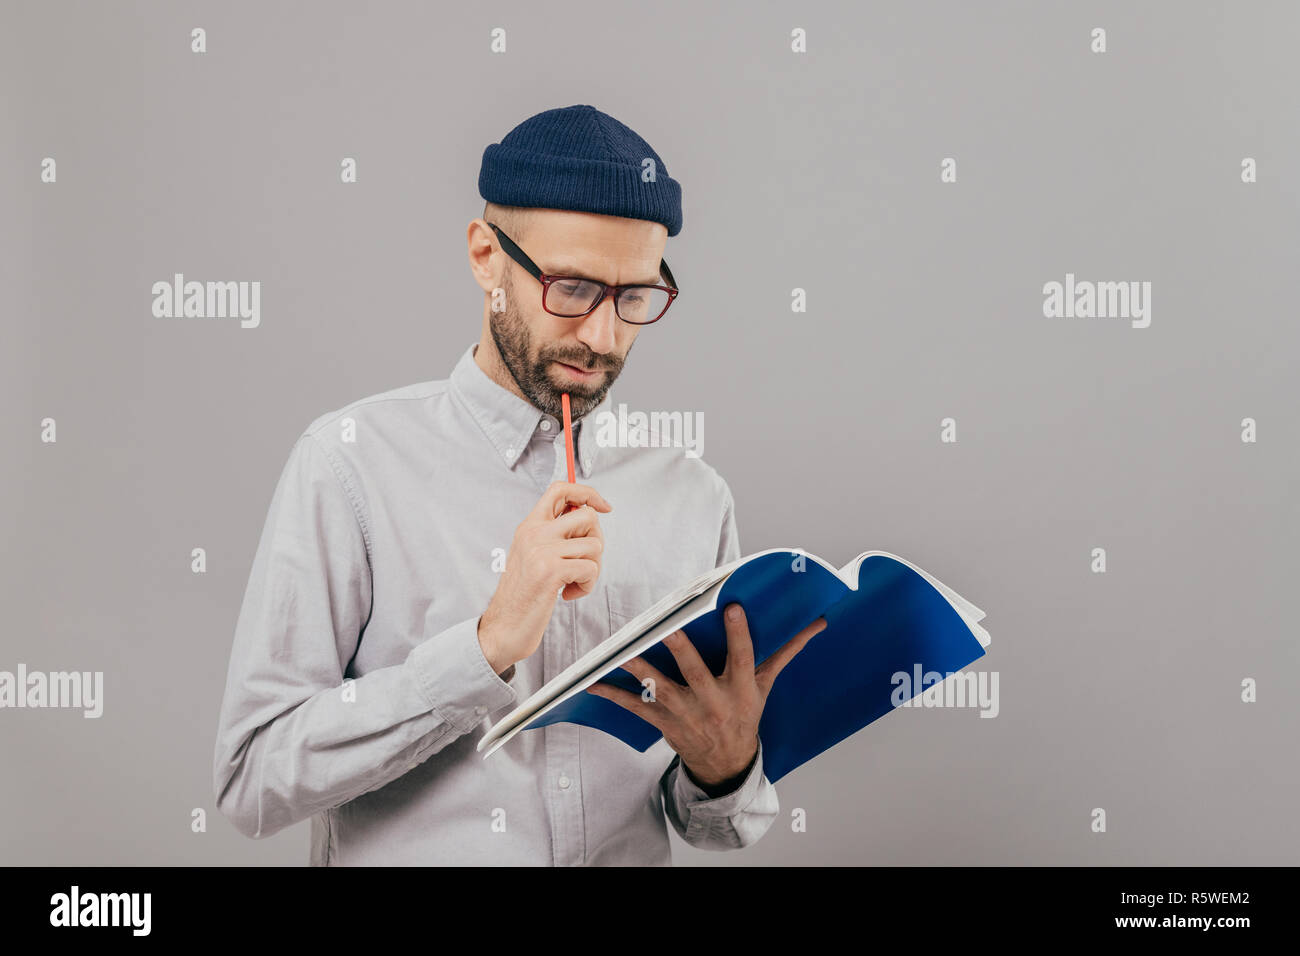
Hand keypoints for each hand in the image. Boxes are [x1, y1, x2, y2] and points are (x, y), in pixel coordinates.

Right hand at [479, 481, 612, 674]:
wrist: (503, 627)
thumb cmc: (522, 596)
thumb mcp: (532, 555)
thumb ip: (554, 535)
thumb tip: (589, 517)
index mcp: (529, 526)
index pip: (560, 489)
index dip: (587, 493)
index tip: (603, 506)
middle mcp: (534, 532)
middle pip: (587, 516)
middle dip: (596, 541)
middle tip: (583, 562)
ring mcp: (541, 549)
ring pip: (594, 544)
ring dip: (592, 569)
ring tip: (572, 582)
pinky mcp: (551, 570)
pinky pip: (591, 568)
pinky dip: (587, 585)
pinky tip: (568, 594)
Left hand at [586, 602, 826, 794]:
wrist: (726, 764)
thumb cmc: (745, 715)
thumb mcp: (765, 685)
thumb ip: (786, 651)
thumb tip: (816, 623)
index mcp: (740, 688)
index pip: (742, 657)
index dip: (738, 633)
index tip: (731, 607)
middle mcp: (713, 701)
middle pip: (696, 671)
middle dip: (682, 650)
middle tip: (669, 626)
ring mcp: (686, 713)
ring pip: (661, 686)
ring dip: (640, 669)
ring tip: (622, 649)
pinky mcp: (664, 721)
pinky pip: (636, 706)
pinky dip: (614, 694)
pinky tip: (593, 681)